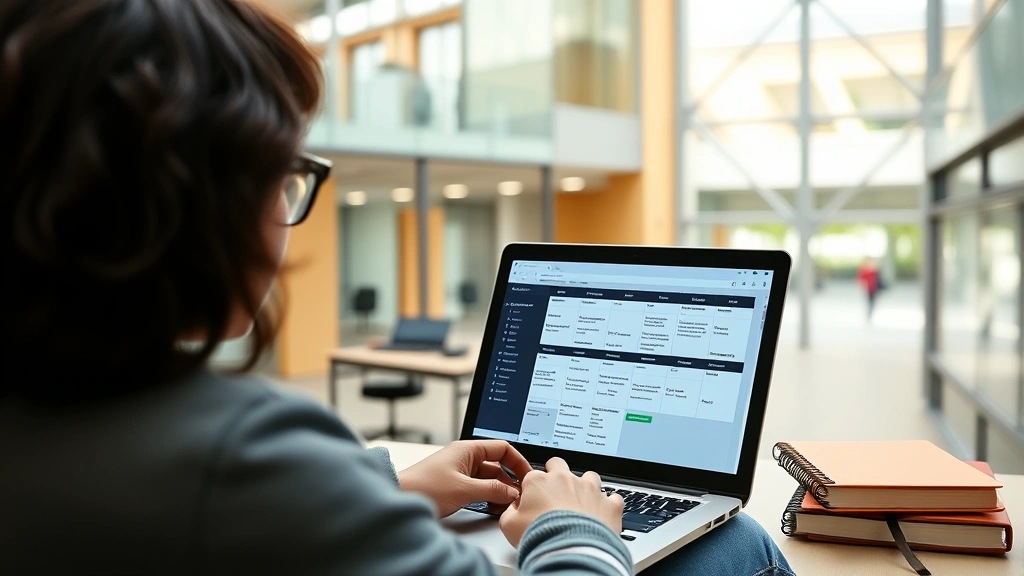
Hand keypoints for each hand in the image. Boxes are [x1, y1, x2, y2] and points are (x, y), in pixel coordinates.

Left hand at [397, 440, 532, 517]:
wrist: (398, 497)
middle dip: (509, 481)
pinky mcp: (455, 485)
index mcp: (467, 449)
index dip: (517, 462)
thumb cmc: (423, 487)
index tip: (527, 476)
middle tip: (519, 497)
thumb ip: (492, 489)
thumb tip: (512, 491)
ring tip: (506, 505)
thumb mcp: (464, 489)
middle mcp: (465, 457)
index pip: (502, 448)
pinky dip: (488, 497)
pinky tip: (493, 507)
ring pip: (488, 479)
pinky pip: (479, 488)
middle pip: (497, 466)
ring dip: (499, 491)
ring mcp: (460, 471)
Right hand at [499, 457, 623, 546]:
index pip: (532, 475)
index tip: (532, 500)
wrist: (570, 552)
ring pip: (590, 476)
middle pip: (559, 464)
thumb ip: (509, 512)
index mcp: (539, 481)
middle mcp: (565, 479)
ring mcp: (590, 489)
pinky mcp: (609, 504)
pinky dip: (609, 505)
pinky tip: (603, 514)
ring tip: (581, 504)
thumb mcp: (509, 526)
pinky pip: (613, 498)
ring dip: (586, 487)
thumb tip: (513, 509)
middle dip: (557, 474)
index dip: (531, 488)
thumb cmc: (540, 537)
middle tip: (555, 493)